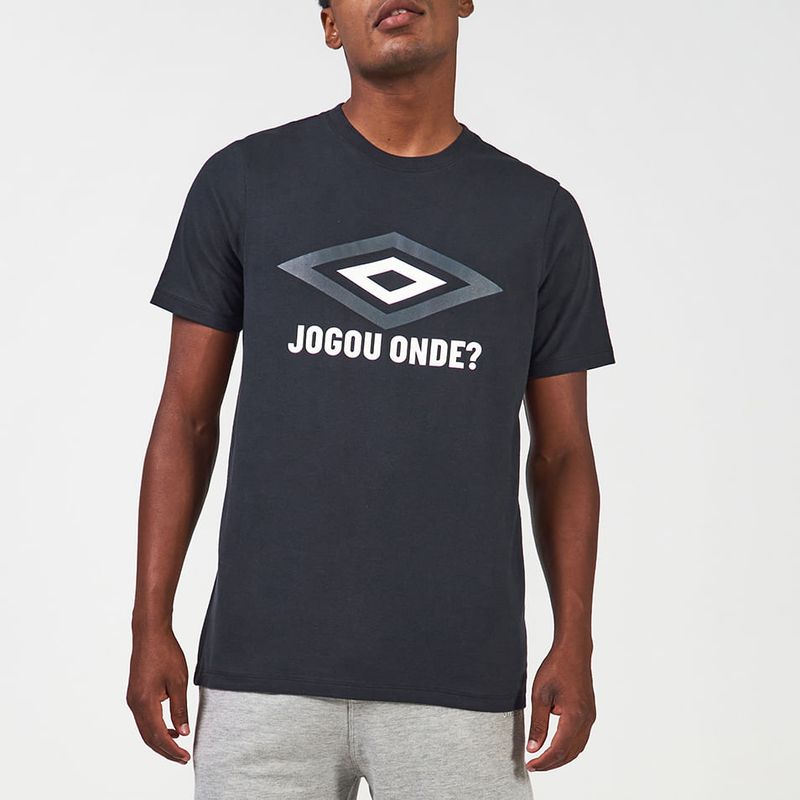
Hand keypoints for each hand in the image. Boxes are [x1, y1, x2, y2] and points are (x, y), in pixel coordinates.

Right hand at [126, 627, 191, 763]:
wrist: (150, 634)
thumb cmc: (166, 653)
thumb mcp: (178, 682)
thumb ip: (180, 709)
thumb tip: (183, 732)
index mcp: (145, 703)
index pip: (158, 735)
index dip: (172, 750)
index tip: (185, 758)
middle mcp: (135, 704)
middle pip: (149, 737)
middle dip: (165, 750)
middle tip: (183, 758)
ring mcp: (133, 700)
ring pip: (145, 729)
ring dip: (160, 740)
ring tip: (179, 744)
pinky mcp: (135, 694)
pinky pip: (144, 719)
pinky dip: (156, 727)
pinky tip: (170, 726)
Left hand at [525, 644, 595, 770]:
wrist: (573, 651)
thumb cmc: (556, 668)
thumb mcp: (540, 696)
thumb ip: (538, 724)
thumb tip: (533, 748)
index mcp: (574, 717)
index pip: (559, 750)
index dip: (544, 761)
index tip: (529, 765)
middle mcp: (586, 720)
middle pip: (569, 753)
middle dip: (551, 763)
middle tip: (533, 765)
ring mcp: (590, 717)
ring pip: (577, 748)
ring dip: (560, 757)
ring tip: (541, 759)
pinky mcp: (589, 713)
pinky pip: (580, 738)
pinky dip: (567, 747)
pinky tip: (554, 745)